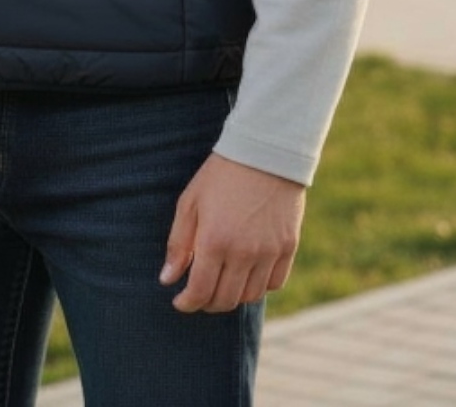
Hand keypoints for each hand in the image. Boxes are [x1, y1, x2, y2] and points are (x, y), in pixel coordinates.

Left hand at [161, 153, 305, 312]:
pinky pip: (274, 283)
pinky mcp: (288, 247)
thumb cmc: (220, 175)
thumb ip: (178, 244)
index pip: (200, 292)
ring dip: (233, 296)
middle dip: (207, 303)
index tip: (180, 301)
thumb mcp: (190, 203)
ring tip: (222, 283)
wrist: (265, 153)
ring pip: (250, 296)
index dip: (187, 303)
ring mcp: (269, 252)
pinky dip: (259, 286)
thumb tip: (168, 280)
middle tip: (199, 295)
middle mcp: (243, 253)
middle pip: (225, 300)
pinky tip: (247, 274)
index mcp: (214, 242)